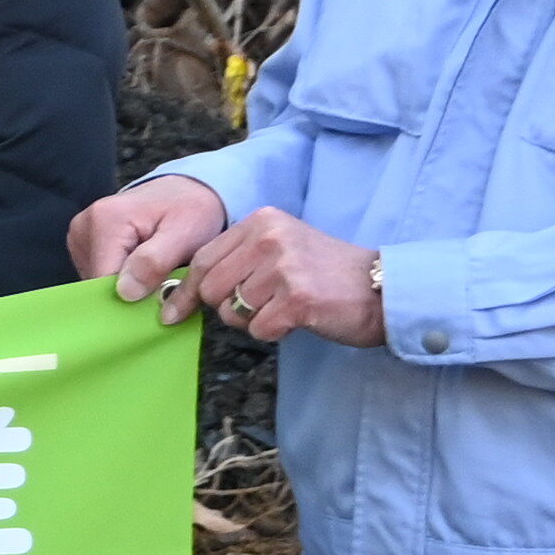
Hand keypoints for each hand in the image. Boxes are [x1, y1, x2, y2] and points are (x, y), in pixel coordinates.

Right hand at [67, 174, 230, 311]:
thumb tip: (125, 293)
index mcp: (105, 221)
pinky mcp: (83, 245)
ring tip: (154, 273)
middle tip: (162, 284)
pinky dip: (121, 281)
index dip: (129, 300)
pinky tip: (141, 270)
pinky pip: (99, 276)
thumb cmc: (192, 210)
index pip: (103, 281)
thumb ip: (155, 261)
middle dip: (130, 294)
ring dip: (126, 288)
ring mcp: (80, 236)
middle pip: (97, 284)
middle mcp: (83, 227)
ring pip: (97, 284)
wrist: (189, 190)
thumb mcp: (185, 233)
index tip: (157, 300)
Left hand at [188, 207, 387, 348]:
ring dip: (254, 320)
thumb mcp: (280, 248)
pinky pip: (259, 329)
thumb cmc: (325, 274)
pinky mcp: (297, 299)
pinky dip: (274, 332)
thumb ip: (237, 259)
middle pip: (211, 288)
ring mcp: (283, 268)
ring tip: (285, 308)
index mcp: (261, 222)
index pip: (202, 259)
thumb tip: (184, 291)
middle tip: (260, 306)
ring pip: (233, 312)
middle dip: (227, 307)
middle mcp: (270, 239)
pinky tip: (297, 319)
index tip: (174, 311)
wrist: (380, 287)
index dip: (187, 290)